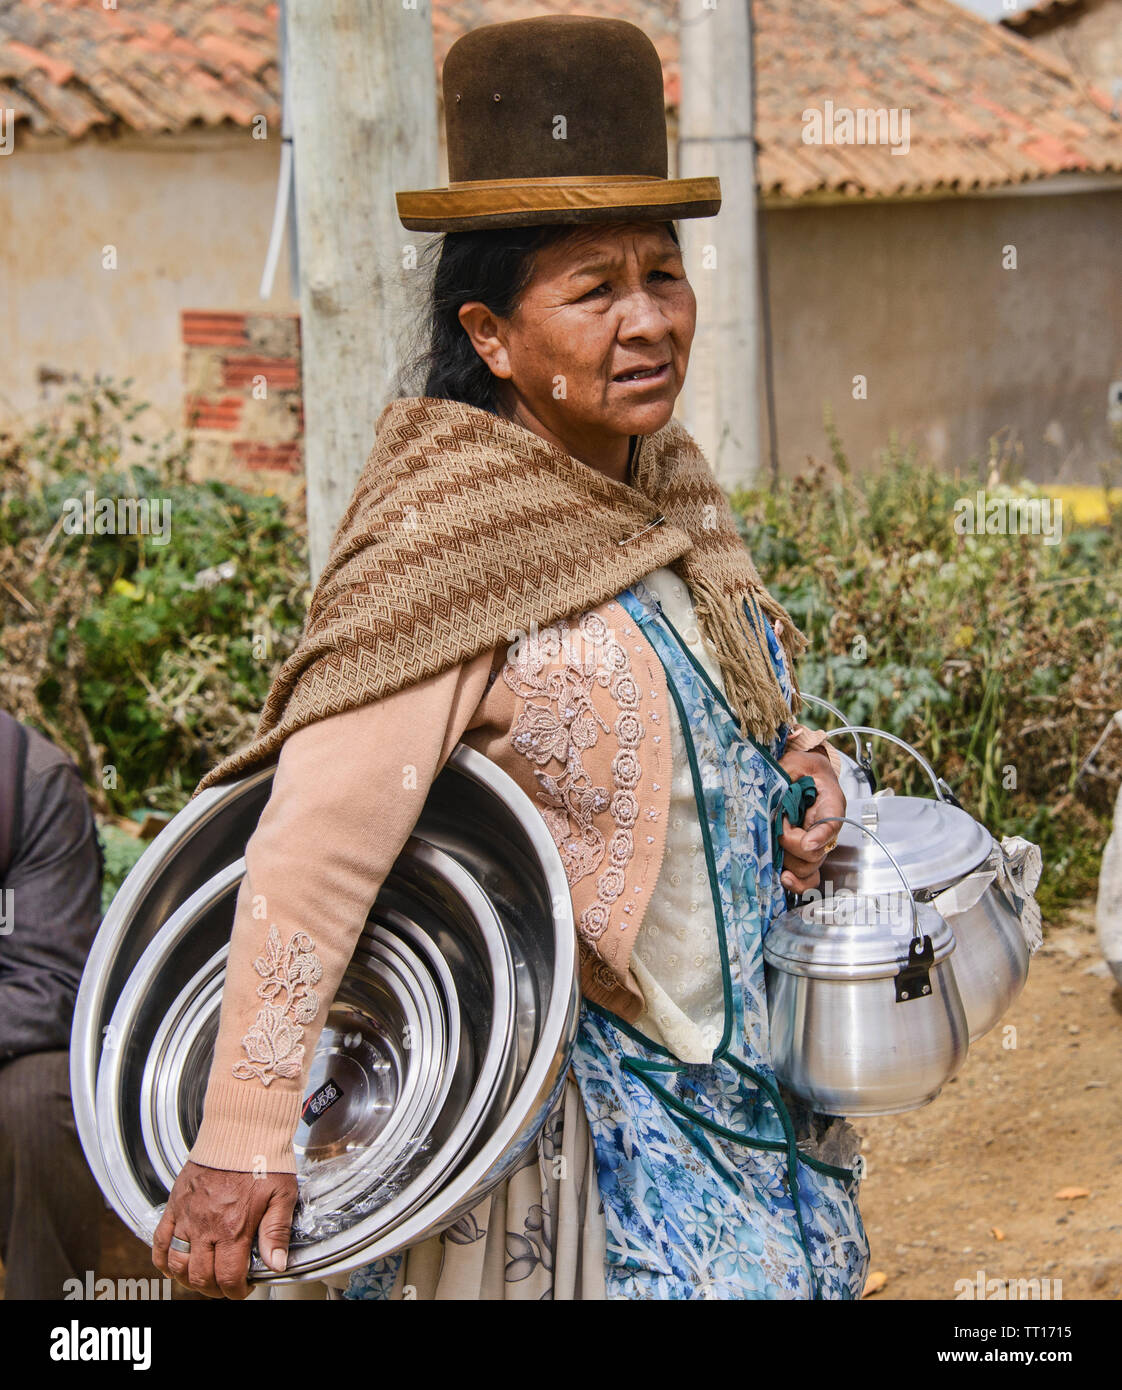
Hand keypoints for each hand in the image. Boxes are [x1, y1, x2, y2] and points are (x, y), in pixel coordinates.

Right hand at [152, 1159, 297, 1299]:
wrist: (241, 1126)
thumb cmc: (263, 1156)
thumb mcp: (282, 1195)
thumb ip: (276, 1232)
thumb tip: (277, 1265)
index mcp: (234, 1227)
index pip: (228, 1277)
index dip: (236, 1291)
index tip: (244, 1288)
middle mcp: (206, 1225)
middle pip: (200, 1276)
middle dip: (214, 1289)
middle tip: (225, 1285)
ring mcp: (187, 1215)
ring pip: (177, 1264)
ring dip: (188, 1279)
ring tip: (202, 1278)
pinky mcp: (175, 1203)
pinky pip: (160, 1240)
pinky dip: (162, 1259)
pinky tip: (172, 1265)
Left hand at [776, 747, 845, 893]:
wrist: (806, 776)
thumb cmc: (805, 769)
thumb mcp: (798, 762)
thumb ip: (788, 770)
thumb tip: (773, 785)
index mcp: (831, 805)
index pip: (832, 824)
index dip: (820, 836)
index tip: (808, 842)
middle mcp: (826, 829)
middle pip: (816, 852)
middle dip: (792, 843)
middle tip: (778, 825)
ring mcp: (816, 844)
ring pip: (809, 867)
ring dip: (789, 862)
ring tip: (775, 846)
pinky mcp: (803, 854)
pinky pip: (807, 878)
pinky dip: (797, 883)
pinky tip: (783, 878)